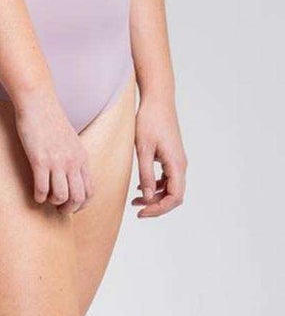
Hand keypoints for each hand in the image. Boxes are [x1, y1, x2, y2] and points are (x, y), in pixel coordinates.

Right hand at [14, 90, 90, 211]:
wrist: (39, 103)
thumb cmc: (50, 120)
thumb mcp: (70, 140)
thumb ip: (73, 157)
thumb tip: (69, 174)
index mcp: (82, 158)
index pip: (90, 190)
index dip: (82, 204)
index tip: (72, 206)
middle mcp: (73, 162)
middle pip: (78, 197)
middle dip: (69, 208)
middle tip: (58, 209)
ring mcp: (57, 162)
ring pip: (61, 195)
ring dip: (53, 203)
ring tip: (46, 200)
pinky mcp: (39, 160)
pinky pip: (42, 188)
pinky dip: (39, 196)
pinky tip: (35, 195)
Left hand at [132, 93, 186, 217]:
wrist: (157, 102)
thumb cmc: (149, 122)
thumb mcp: (143, 150)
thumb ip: (145, 174)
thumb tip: (148, 197)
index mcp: (176, 164)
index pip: (175, 197)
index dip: (159, 209)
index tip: (141, 213)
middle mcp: (181, 164)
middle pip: (175, 195)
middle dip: (157, 206)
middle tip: (137, 210)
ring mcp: (177, 161)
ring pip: (171, 187)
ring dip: (155, 197)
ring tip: (135, 202)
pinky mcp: (171, 156)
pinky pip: (167, 178)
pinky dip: (156, 186)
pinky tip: (141, 188)